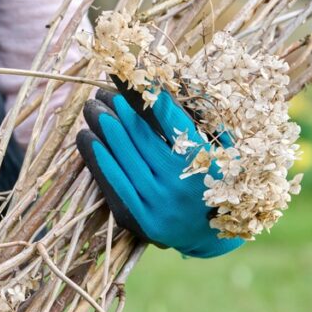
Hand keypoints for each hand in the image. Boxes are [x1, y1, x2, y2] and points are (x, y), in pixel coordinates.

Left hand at [76, 82, 243, 257]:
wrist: (213, 237)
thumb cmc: (220, 182)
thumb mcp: (225, 149)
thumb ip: (200, 118)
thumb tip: (168, 80)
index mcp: (209, 162)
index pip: (171, 118)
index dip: (149, 94)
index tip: (133, 74)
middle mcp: (183, 183)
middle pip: (142, 135)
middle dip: (120, 108)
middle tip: (103, 91)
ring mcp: (160, 204)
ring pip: (124, 156)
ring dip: (103, 127)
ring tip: (92, 107)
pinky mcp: (141, 220)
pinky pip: (114, 182)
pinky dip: (97, 158)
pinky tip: (86, 137)